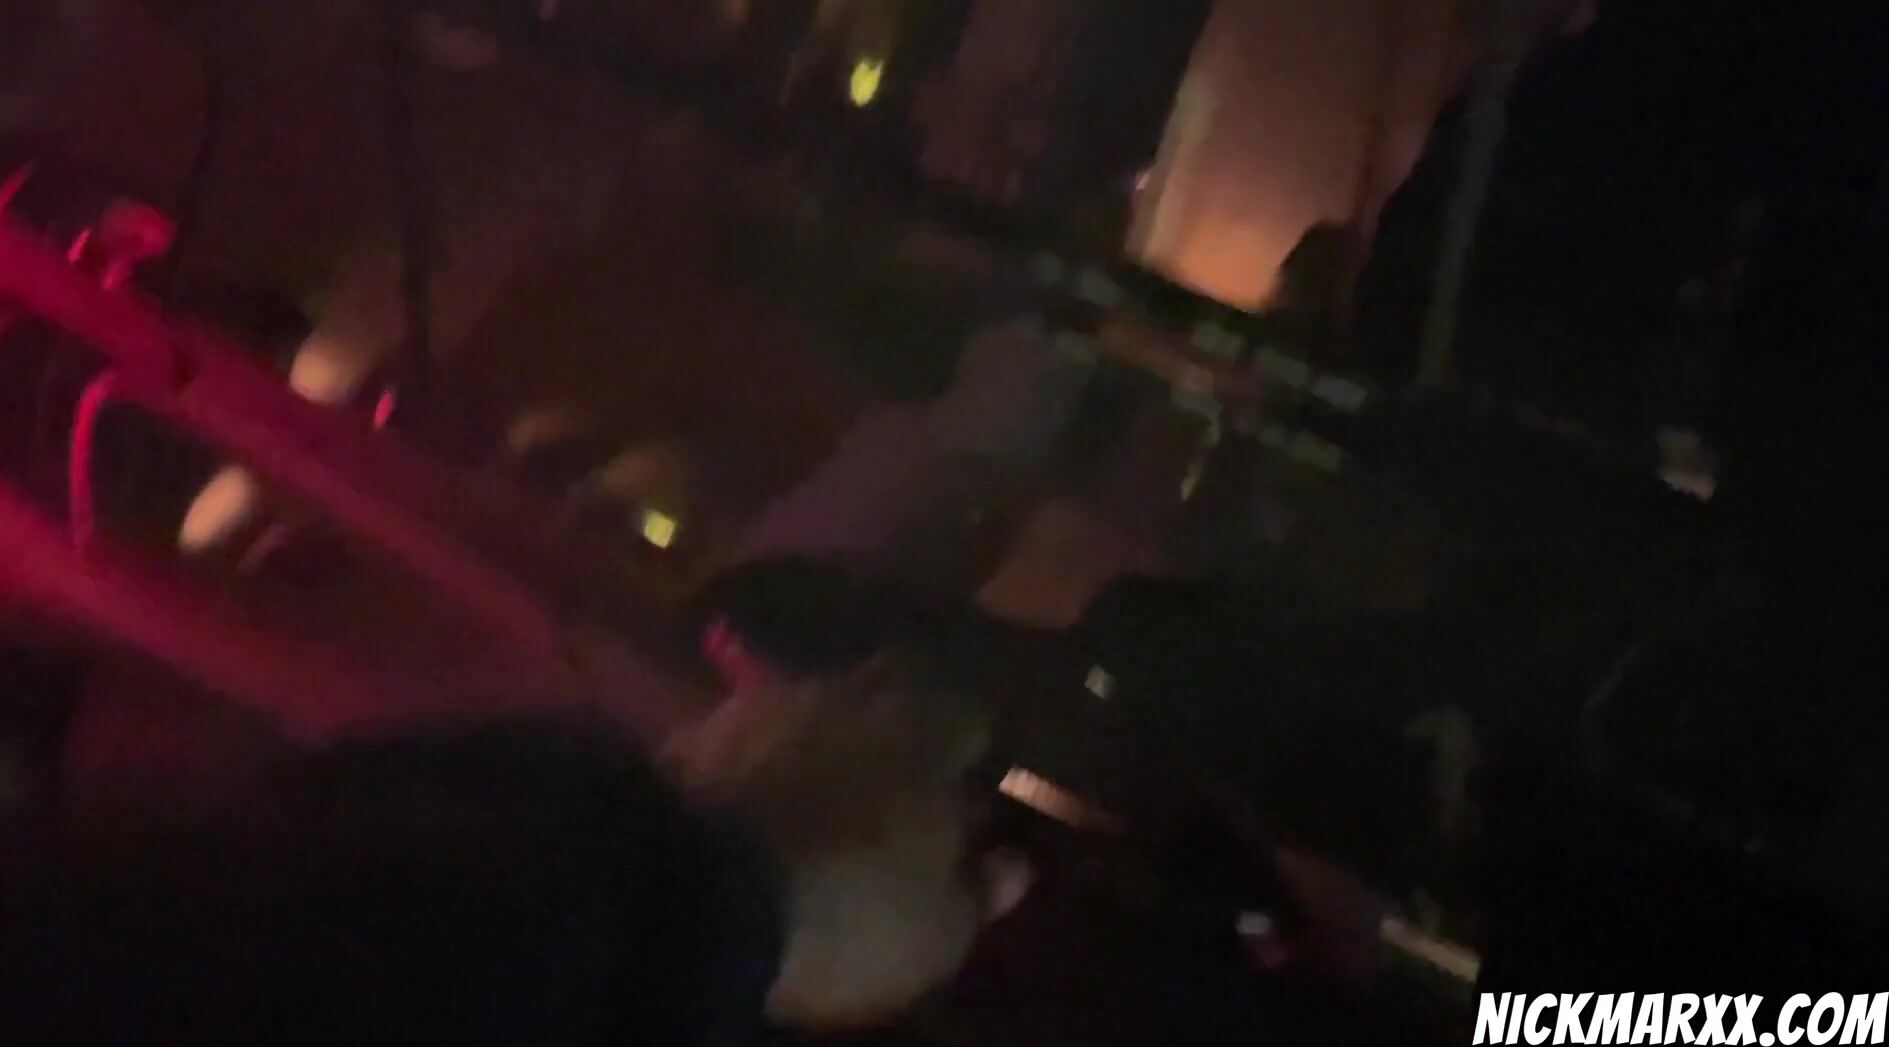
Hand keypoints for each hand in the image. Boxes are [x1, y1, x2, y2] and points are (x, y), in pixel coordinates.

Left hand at [665, 655, 1025, 1029]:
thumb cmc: (853, 910)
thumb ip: (982, 887)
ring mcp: (778, 701)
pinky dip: (769, 748)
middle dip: (906, 717)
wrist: (705, 895)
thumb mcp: (941, 929)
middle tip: (905, 768)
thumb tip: (1012, 861)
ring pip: (825, 699)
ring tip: (832, 774)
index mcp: (933, 732)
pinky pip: (757, 726)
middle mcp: (860, 693)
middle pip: (899, 687)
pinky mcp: (709, 725)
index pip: (976, 718)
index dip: (976, 754)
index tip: (974, 787)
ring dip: (835, 728)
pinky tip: (768, 782)